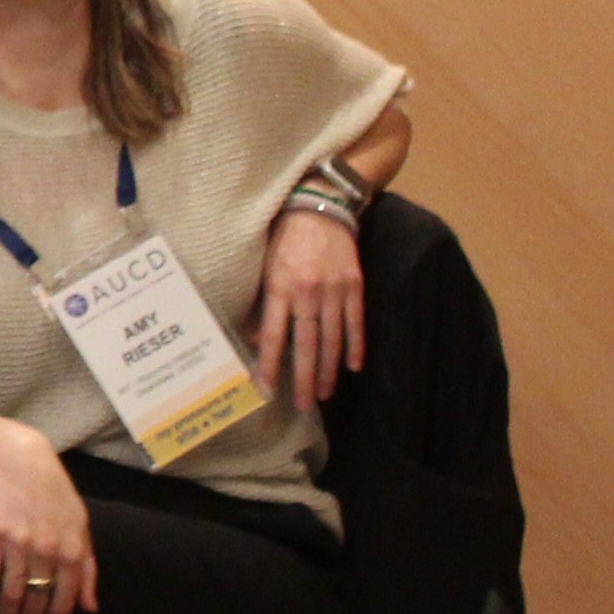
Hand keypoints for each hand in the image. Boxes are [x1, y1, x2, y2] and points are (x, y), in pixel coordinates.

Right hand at [0, 427, 95, 613]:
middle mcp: (47, 549)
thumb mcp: (79, 525)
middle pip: (38, 600)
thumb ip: (87, 567)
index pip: (65, 599)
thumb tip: (91, 607)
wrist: (17, 459)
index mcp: (72, 549)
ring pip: (14, 592)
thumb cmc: (52, 492)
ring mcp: (19, 542)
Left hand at [257, 207, 365, 411]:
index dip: (271, 363)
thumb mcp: (263, 267)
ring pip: (332, 338)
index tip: (267, 388)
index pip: (274, 334)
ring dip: (329, 368)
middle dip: (305, 377)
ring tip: (325, 393)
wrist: (320, 208)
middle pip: (306, 343)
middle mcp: (309, 292)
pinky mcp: (355, 285)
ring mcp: (335, 289)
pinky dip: (355, 345)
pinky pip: (356, 321)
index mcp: (281, 287)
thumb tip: (256, 339)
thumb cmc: (284, 238)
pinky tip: (354, 366)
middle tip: (304, 405)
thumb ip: (262, 303)